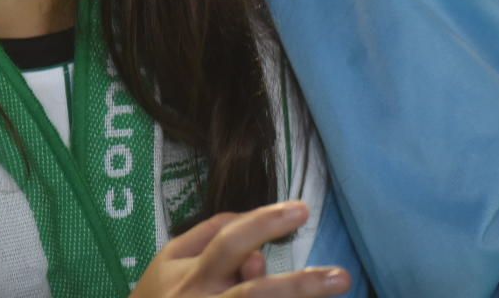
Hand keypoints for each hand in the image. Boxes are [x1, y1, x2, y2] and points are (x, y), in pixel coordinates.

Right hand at [129, 202, 351, 297]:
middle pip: (255, 295)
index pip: (229, 242)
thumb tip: (249, 221)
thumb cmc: (158, 296)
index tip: (302, 209)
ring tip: (336, 289)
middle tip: (341, 276)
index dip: (264, 223)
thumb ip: (207, 233)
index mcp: (192, 277)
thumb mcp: (170, 258)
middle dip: (299, 287)